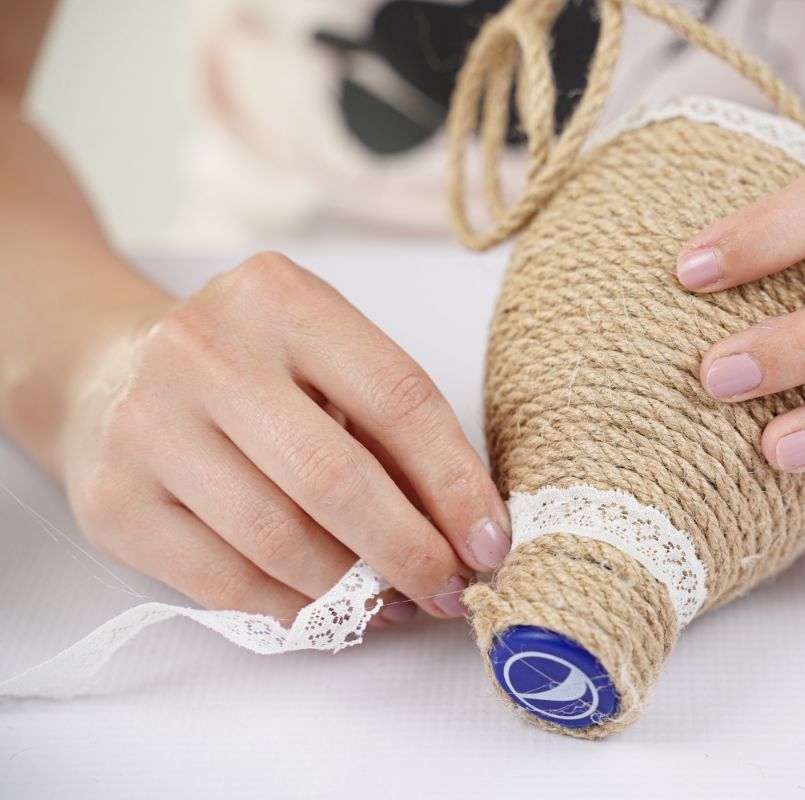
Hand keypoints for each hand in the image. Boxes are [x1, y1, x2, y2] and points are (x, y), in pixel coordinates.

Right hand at [59, 252, 510, 621]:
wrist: (110, 374)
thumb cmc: (255, 374)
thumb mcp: (326, 367)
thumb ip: (391, 436)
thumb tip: (468, 537)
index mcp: (281, 299)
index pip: (397, 397)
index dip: (456, 482)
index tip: (490, 541)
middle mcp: (204, 352)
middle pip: (333, 476)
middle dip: (408, 549)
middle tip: (447, 589)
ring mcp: (146, 425)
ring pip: (277, 539)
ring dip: (352, 589)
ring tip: (391, 602)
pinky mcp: (113, 501)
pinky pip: (223, 583)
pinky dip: (292, 608)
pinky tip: (327, 610)